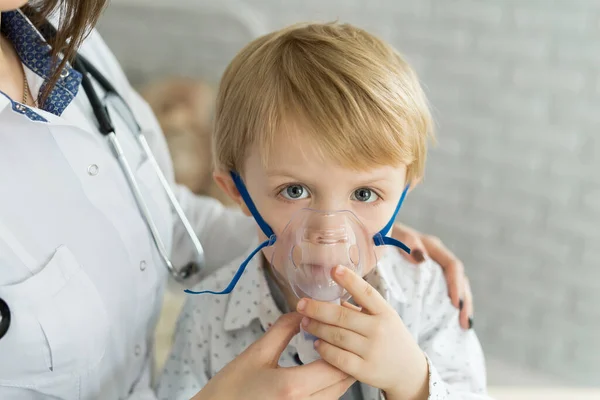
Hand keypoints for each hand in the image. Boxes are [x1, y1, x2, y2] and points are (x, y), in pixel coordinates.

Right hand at [193, 312, 354, 399]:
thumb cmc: (229, 389)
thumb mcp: (256, 353)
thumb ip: (282, 330)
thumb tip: (302, 313)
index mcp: (292, 387)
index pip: (334, 365)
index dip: (341, 345)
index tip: (337, 329)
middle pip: (341, 383)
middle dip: (345, 358)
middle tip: (341, 337)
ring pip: (335, 395)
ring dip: (338, 374)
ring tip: (332, 352)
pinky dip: (328, 388)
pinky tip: (320, 372)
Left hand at [297, 266, 428, 399]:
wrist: (408, 371)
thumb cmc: (391, 337)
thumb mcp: (383, 317)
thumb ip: (360, 307)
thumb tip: (330, 297)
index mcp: (385, 312)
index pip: (366, 292)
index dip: (349, 280)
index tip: (333, 269)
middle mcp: (380, 330)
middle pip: (342, 315)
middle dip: (317, 308)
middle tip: (301, 304)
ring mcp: (373, 351)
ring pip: (337, 336)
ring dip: (317, 328)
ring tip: (305, 322)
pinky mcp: (365, 371)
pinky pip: (338, 358)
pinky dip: (324, 349)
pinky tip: (317, 344)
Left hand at [391, 222, 473, 328]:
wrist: (371, 237)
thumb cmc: (381, 235)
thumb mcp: (393, 235)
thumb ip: (406, 241)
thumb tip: (420, 257)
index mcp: (431, 247)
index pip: (452, 266)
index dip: (456, 284)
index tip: (456, 302)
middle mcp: (436, 258)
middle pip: (459, 280)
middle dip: (464, 300)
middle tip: (464, 321)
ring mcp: (433, 270)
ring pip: (454, 288)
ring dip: (461, 306)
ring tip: (464, 326)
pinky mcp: (427, 280)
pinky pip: (442, 294)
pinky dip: (448, 308)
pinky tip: (453, 324)